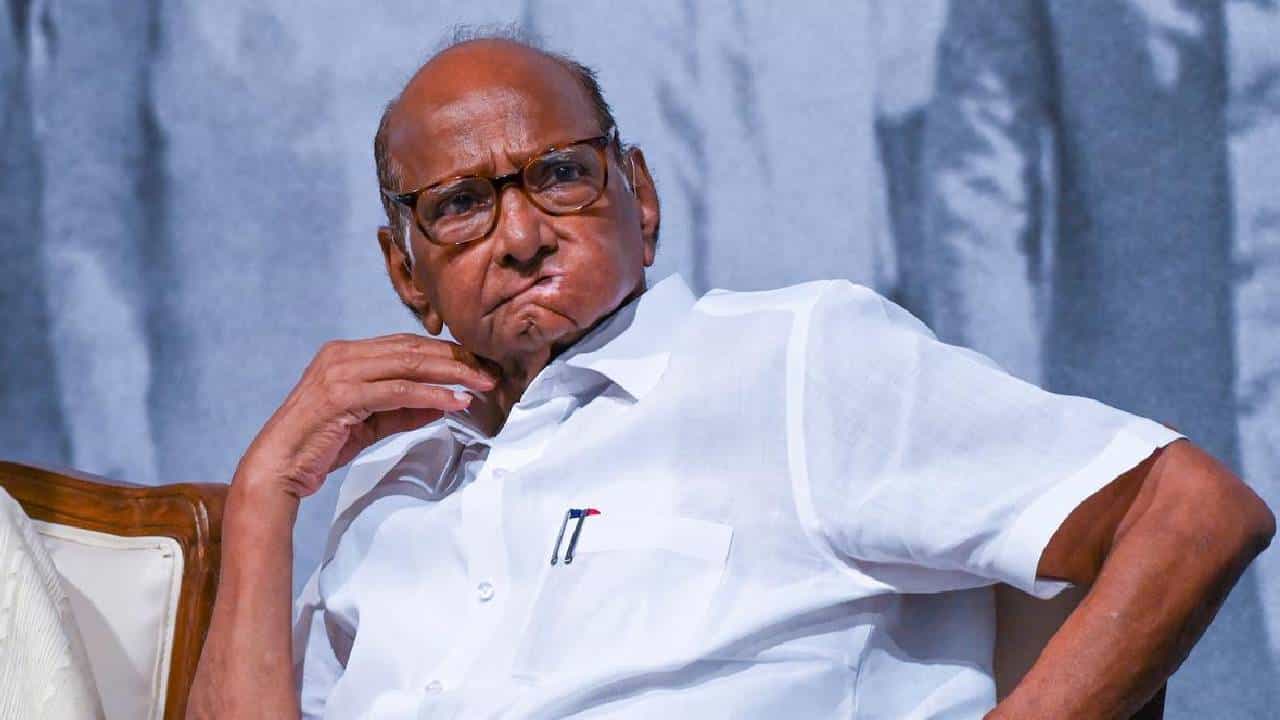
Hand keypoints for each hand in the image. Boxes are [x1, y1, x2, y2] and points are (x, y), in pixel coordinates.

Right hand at [235, 333, 498, 497]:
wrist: (278, 467)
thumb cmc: (322, 445)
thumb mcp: (372, 423)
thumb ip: (406, 409)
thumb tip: (448, 401)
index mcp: (347, 353)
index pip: (407, 345)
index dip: (446, 354)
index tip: (479, 365)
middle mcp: (343, 354)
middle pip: (413, 349)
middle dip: (457, 360)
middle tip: (492, 372)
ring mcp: (340, 371)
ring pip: (409, 364)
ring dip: (451, 374)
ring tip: (482, 385)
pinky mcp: (342, 395)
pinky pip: (398, 390)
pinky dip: (431, 394)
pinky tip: (455, 401)